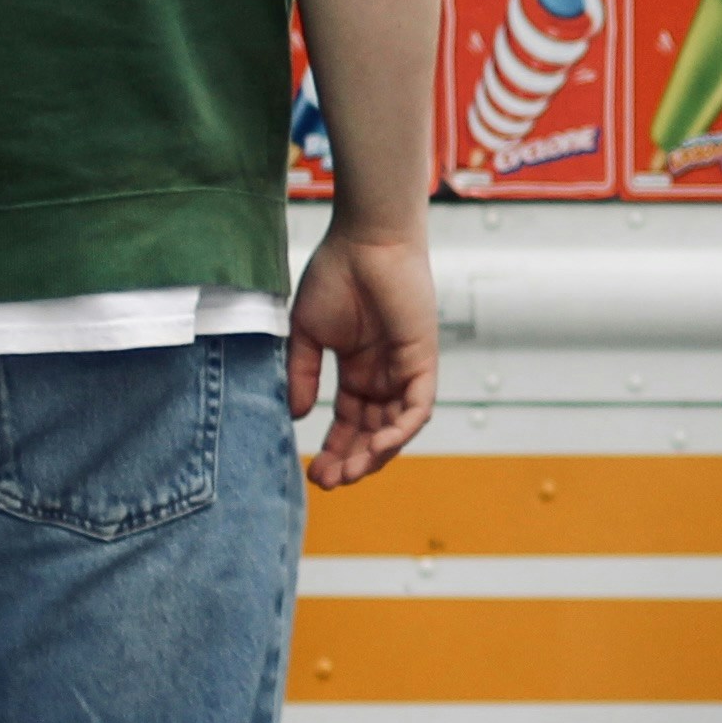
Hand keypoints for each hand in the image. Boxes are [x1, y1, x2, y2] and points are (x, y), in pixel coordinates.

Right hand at [287, 222, 438, 487]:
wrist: (365, 240)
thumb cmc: (336, 275)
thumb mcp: (307, 333)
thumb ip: (303, 374)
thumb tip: (298, 417)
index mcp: (358, 370)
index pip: (349, 423)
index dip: (333, 449)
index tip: (313, 472)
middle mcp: (384, 376)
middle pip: (373, 433)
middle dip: (352, 460)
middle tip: (328, 482)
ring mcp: (404, 370)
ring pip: (396, 428)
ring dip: (375, 455)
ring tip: (350, 473)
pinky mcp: (422, 361)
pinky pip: (418, 408)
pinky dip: (401, 432)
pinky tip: (378, 448)